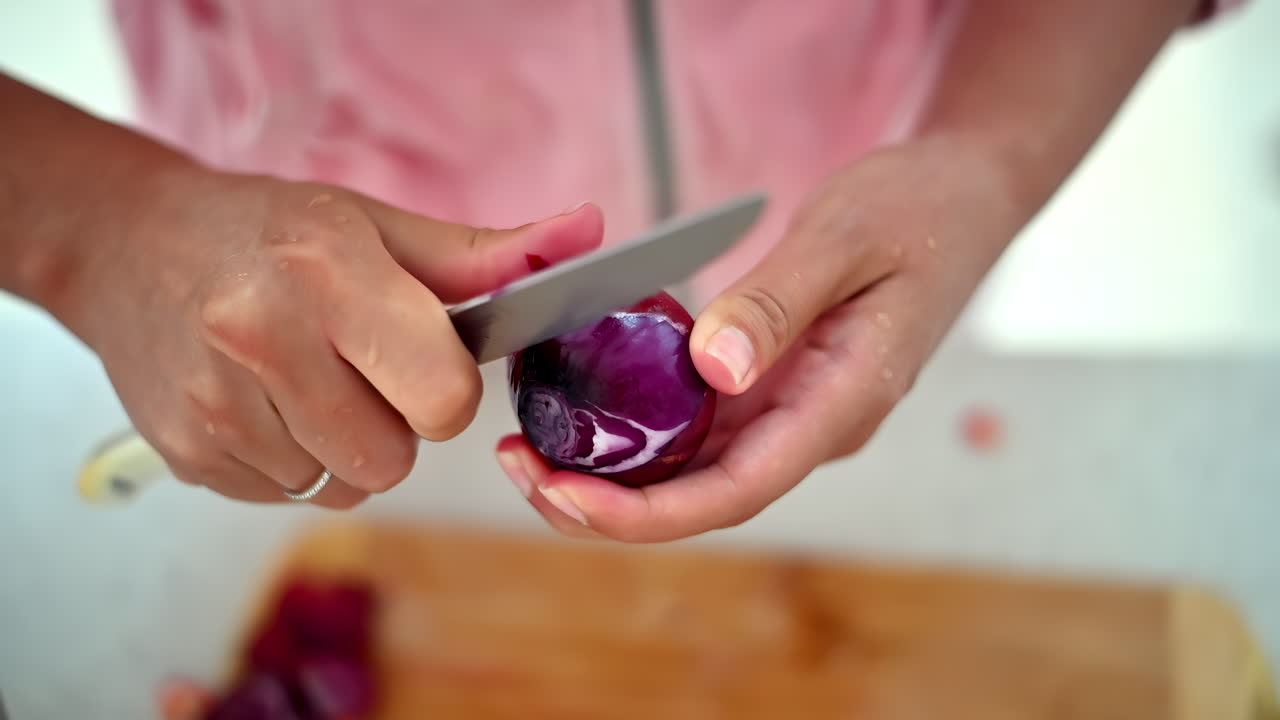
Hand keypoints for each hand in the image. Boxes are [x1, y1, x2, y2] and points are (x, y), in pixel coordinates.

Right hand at [65, 167, 601, 506]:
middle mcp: (261, 338)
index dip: (447, 389)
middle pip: (393, 458)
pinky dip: (294, 461)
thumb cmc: (267, 233)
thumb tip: (588, 238)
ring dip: (344, 447)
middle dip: (395, 423)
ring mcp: (215, 407)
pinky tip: (266, 402)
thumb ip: (485, 254)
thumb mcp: (375, 225)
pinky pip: (290, 496)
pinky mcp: (189, 456)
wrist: (129, 246)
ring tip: (306, 379)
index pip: (443, 398)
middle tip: (356, 367)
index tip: (422, 359)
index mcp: (327, 274)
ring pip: (344, 487)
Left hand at [495, 136, 1021, 540]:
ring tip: (530, 451)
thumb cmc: (917, 212)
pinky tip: (583, 410)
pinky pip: (700, 427)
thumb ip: (778, 304)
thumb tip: (711, 369)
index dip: (648, 513)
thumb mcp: (846, 239)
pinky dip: (637, 430)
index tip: (567, 498)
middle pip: (703, 496)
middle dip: (608, 504)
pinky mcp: (774, 385)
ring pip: (696, 471)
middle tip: (519, 469)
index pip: (738, 489)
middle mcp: (814, 424)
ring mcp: (794, 409)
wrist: (962, 198)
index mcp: (842, 403)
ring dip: (614, 476)